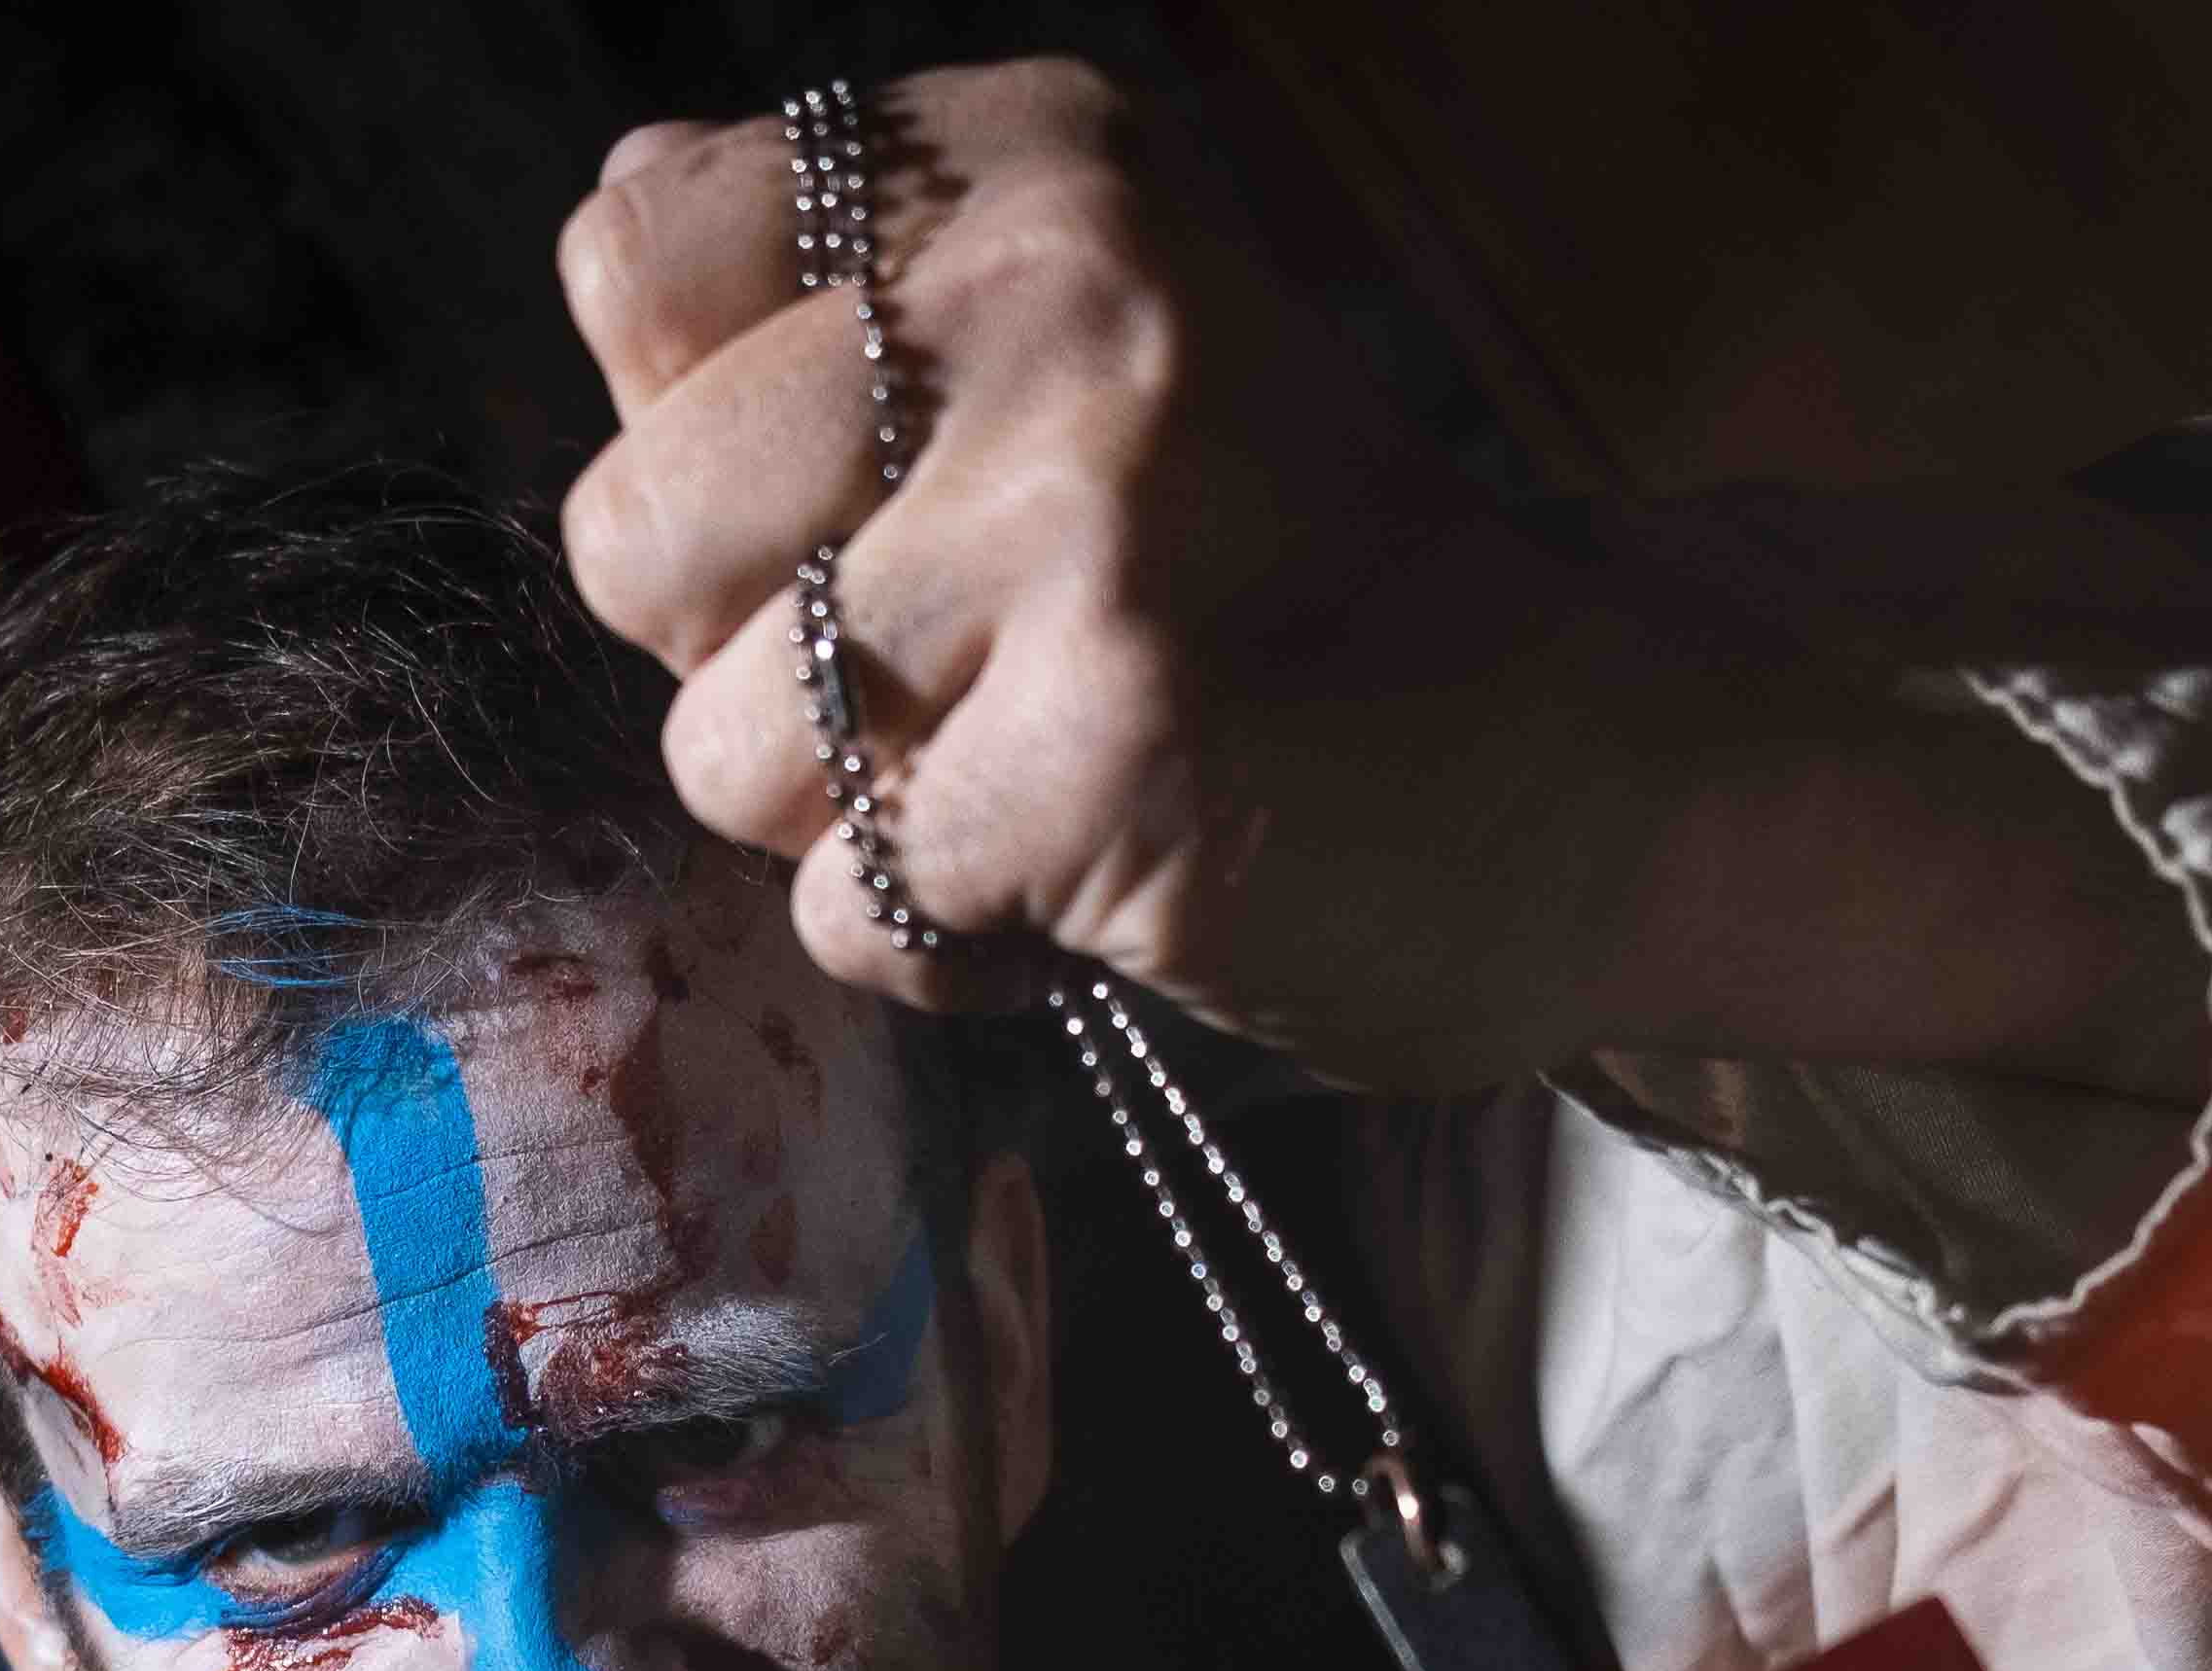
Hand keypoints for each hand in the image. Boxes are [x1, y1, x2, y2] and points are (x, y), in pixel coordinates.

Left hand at [555, 66, 2206, 1101]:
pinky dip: (947, 950)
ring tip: (1046, 777)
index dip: (698, 439)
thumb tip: (615, 228)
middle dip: (748, 664)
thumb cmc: (1288, 586)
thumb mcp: (1084, 348)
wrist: (1597, 763)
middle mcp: (1060, 304)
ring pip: (719, 754)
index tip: (870, 501)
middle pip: (629, 537)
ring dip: (853, 827)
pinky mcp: (1108, 754)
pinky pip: (849, 913)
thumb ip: (831, 299)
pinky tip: (1096, 883)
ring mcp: (1088, 528)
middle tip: (969, 675)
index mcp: (1031, 178)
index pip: (634, 253)